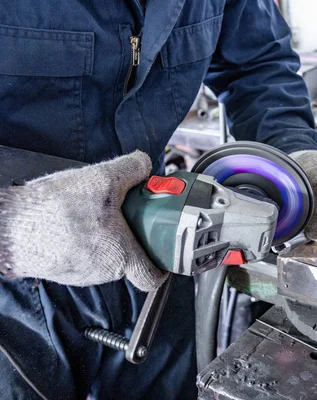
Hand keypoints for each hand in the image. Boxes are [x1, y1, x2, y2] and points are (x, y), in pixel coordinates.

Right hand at [0, 152, 165, 290]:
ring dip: (106, 236)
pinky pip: (82, 255)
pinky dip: (84, 239)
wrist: (9, 225)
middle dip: (131, 237)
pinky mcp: (60, 268)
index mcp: (122, 257)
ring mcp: (79, 273)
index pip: (152, 277)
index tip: (162, 251)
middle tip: (127, 214)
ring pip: (105, 256)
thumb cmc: (56, 210)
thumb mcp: (104, 178)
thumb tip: (144, 164)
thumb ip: (132, 169)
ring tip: (95, 212)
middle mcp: (103, 272)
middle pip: (129, 260)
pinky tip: (73, 219)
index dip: (161, 266)